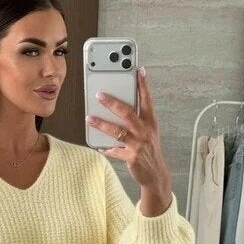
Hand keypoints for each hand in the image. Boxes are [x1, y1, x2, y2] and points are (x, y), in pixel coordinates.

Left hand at [85, 67, 170, 192]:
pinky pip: (114, 150)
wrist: (155, 174)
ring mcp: (138, 144)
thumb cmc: (148, 150)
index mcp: (150, 122)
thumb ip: (137, 120)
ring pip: (117, 130)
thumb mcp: (148, 132)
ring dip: (101, 123)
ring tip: (89, 118)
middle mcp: (145, 131)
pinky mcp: (131, 157)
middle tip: (99, 94)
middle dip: (112, 102)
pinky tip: (97, 145)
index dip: (143, 84)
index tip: (139, 70)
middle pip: (127, 112)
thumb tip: (118, 108)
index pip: (147, 99)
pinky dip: (105, 148)